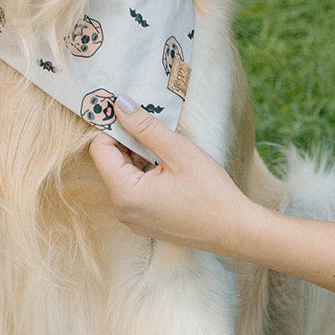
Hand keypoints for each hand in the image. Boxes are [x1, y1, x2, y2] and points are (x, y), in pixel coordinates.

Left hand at [88, 96, 258, 253]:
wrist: (235, 230)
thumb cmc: (211, 192)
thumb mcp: (178, 151)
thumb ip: (145, 127)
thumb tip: (120, 104)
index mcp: (125, 193)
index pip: (100, 149)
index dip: (113, 127)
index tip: (132, 112)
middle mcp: (122, 210)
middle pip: (110, 163)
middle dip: (128, 141)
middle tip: (153, 125)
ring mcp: (132, 219)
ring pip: (123, 176)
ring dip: (138, 156)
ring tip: (165, 147)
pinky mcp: (144, 222)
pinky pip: (134, 191)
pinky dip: (145, 173)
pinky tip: (168, 167)